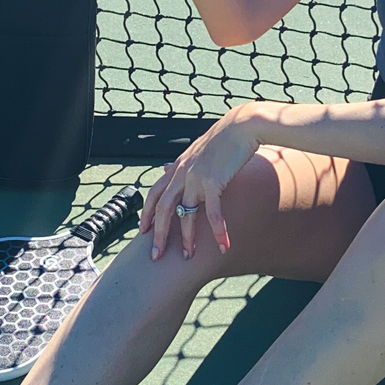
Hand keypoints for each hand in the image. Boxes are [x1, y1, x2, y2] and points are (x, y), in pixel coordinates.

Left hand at [139, 107, 261, 260]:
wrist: (242, 127)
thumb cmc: (224, 139)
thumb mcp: (197, 152)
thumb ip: (183, 165)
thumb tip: (167, 169)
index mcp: (177, 167)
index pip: (154, 193)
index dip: (146, 213)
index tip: (142, 231)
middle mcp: (182, 173)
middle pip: (162, 208)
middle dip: (158, 234)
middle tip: (156, 255)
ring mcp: (196, 177)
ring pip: (184, 214)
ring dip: (186, 238)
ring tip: (188, 257)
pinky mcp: (213, 181)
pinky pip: (212, 213)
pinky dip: (217, 231)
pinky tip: (223, 245)